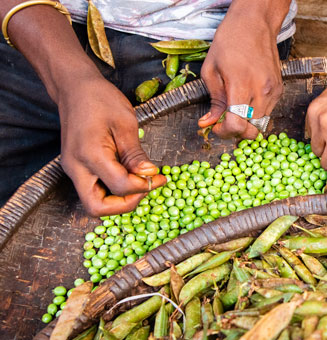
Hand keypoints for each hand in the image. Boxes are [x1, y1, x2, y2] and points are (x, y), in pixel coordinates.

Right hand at [59, 76, 165, 215]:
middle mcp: (76, 168)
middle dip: (125, 205)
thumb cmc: (101, 100)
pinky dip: (112, 191)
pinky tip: (129, 177)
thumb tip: (150, 175)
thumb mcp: (125, 123)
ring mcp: (73, 170)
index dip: (144, 186)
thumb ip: (136, 154)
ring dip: (118, 201)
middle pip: (96, 208)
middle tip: (146, 189)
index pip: (120, 186)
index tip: (160, 177)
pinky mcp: (76, 168)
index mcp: (90, 155)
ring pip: (93, 203)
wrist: (75, 88)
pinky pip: (93, 190)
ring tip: (139, 183)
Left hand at [197, 1, 287, 138]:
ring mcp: (273, 91)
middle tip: (223, 121)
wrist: (255, 24)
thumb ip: (213, 100)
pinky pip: (268, 111)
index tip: (216, 127)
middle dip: (235, 130)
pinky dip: (255, 112)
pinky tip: (246, 99)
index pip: (237, 124)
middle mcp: (261, 90)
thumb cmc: (230, 41)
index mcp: (241, 84)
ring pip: (261, 122)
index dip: (224, 132)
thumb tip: (209, 122)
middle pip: (251, 129)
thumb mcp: (211, 69)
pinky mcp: (279, 89)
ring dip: (246, 122)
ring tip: (234, 109)